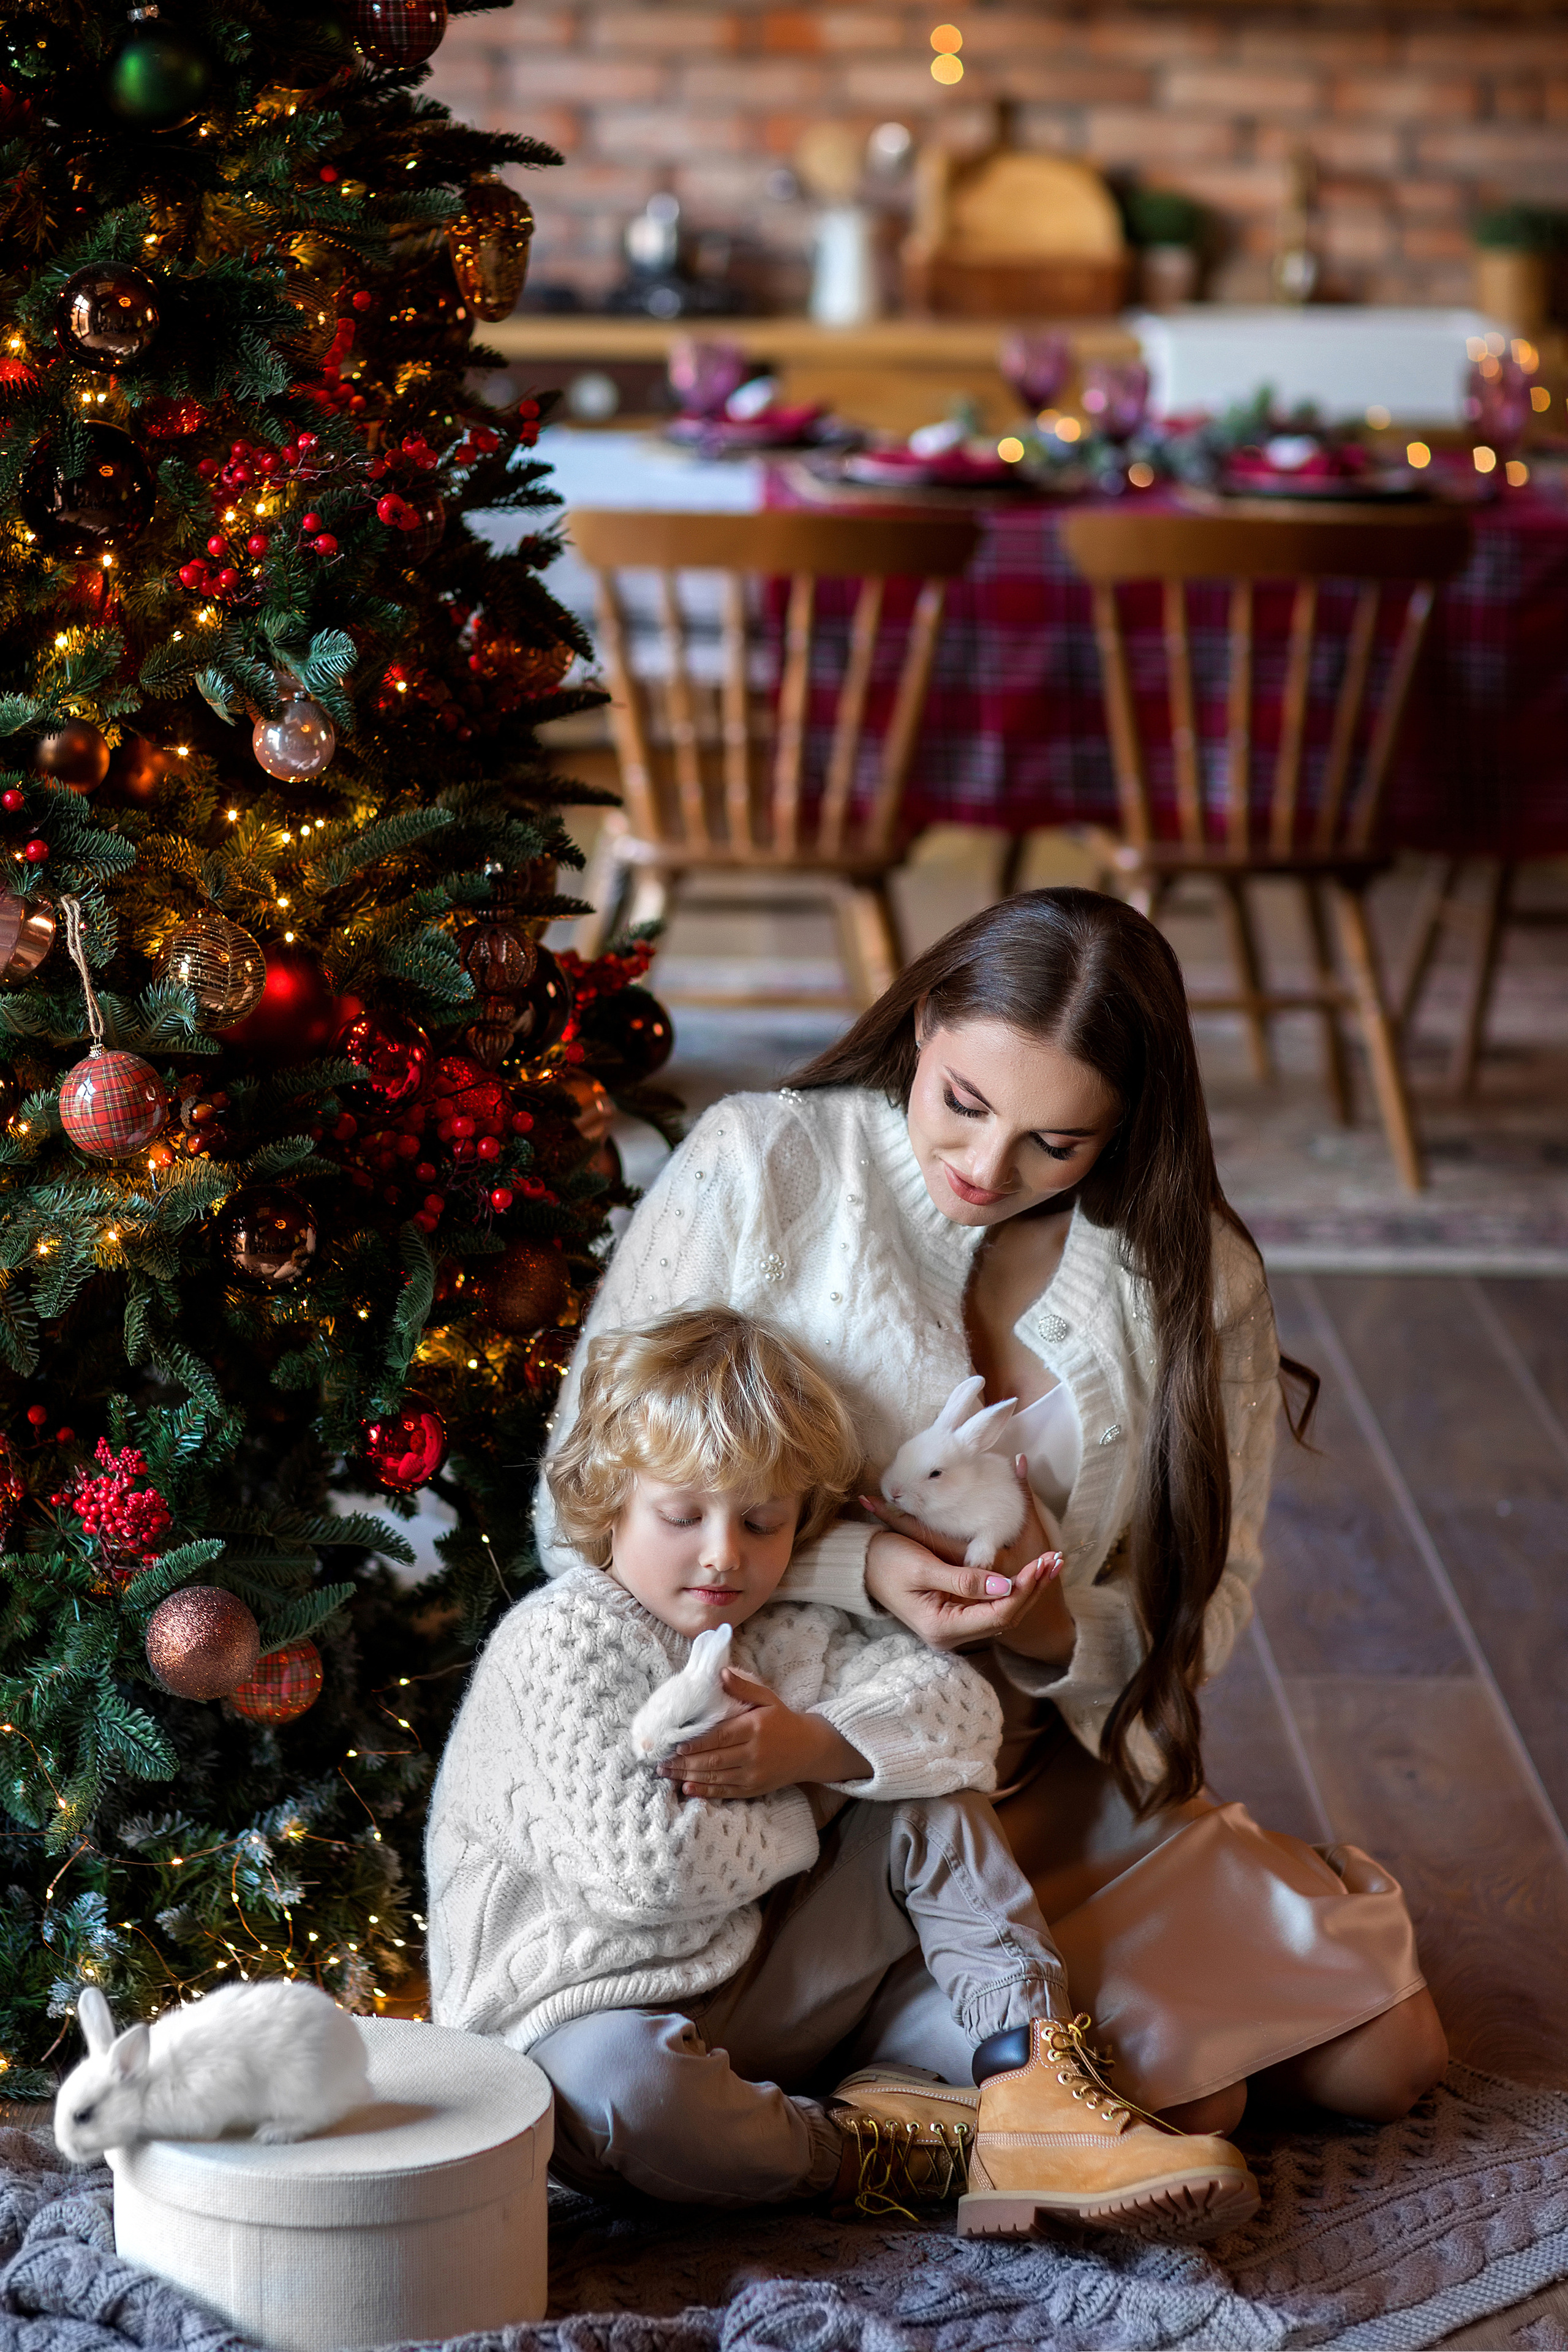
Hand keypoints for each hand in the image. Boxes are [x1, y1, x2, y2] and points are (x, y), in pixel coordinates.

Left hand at [656, 1669, 870, 1798]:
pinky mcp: (753, 1789)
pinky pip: (725, 1791)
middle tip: (661, 1762)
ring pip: (715, 1777)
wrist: (809, 1749)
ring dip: (688, 1776)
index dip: (696, 1744)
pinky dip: (705, 1791)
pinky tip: (688, 1788)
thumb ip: (743, 1687)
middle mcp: (753, 1753)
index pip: (719, 1738)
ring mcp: (753, 1774)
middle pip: (713, 1760)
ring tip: (667, 1774)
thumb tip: (721, 1673)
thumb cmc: (783, 1720)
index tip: (676, 1746)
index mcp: (753, 1728)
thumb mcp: (767, 1698)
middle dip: (684, 1762)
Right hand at [862, 1460, 1073, 1658]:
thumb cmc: (886, 1561)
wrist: (861, 1565)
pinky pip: (992, 1605)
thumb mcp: (923, 1567)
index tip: (1043, 1562)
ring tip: (1051, 1562)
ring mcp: (954, 1626)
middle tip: (1057, 1560)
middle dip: (1033, 1588)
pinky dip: (1013, 1588)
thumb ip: (964, 1579)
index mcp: (942, 1628)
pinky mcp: (956, 1613)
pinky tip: (1029, 1571)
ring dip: (1028, 1588)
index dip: (1024, 1590)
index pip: (997, 1614)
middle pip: (1006, 1617)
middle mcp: (952, 1635)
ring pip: (1003, 1612)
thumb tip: (1006, 1586)